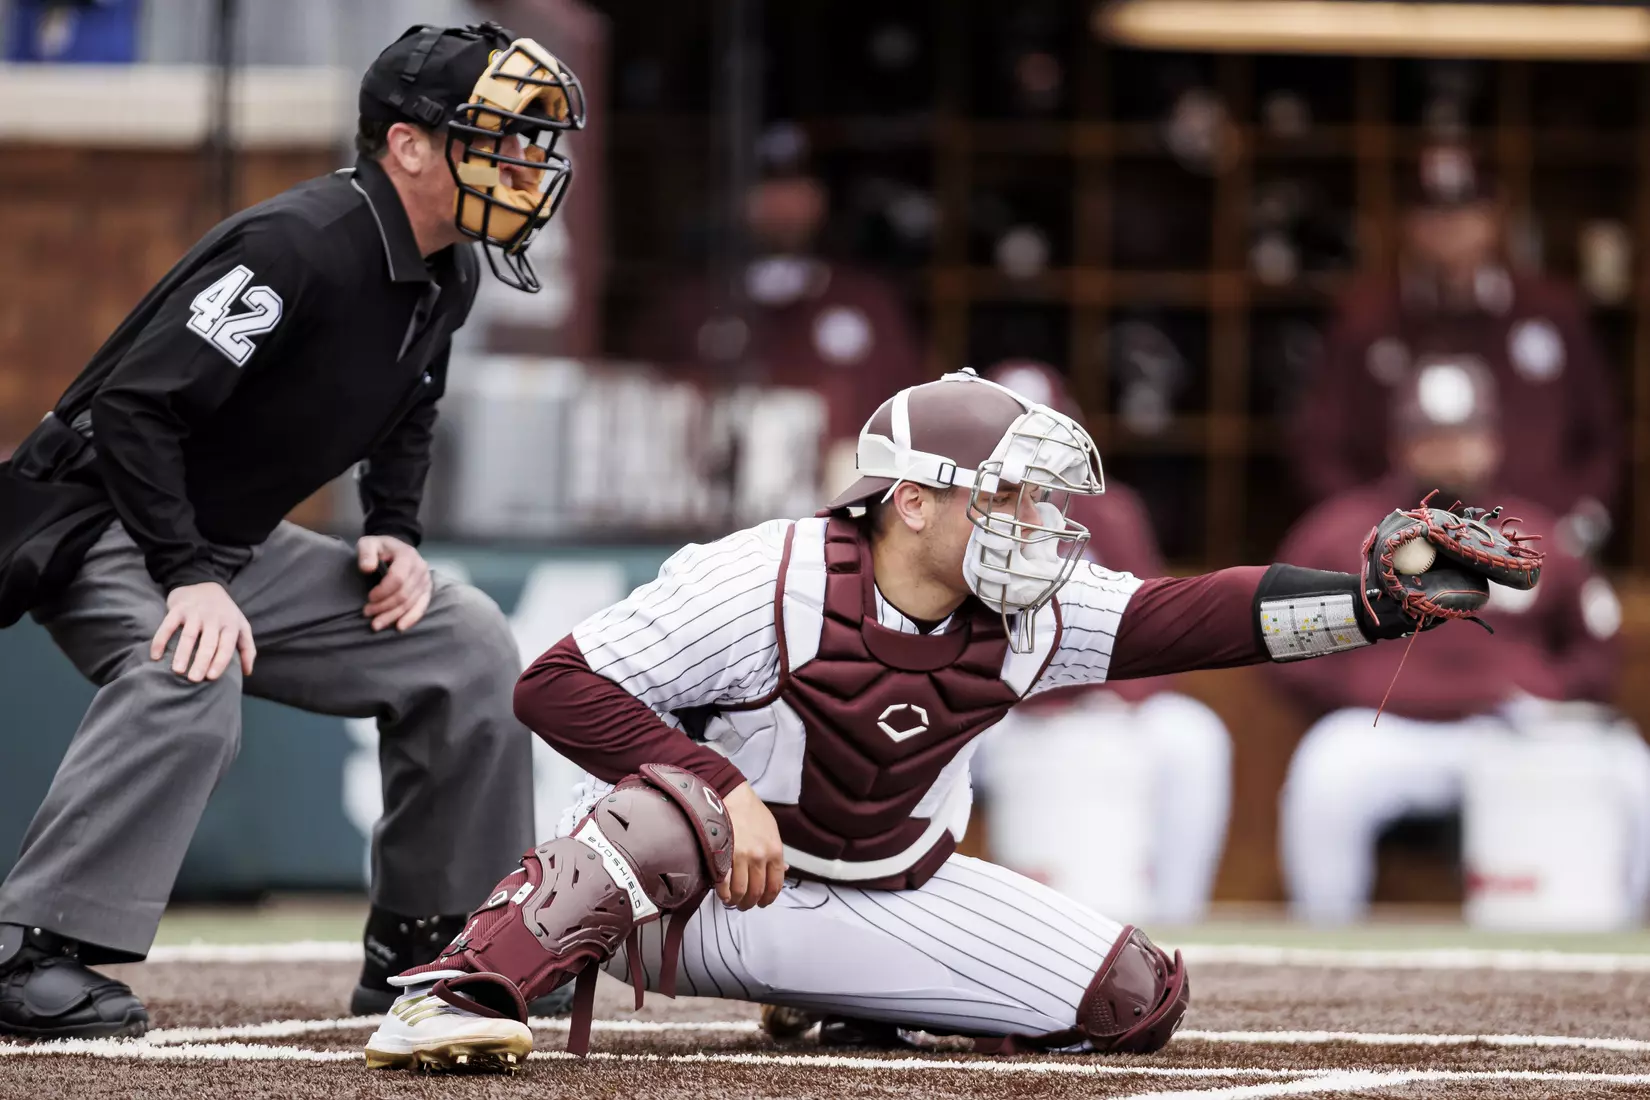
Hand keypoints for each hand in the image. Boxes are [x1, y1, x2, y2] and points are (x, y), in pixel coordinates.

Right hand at [150, 582, 255, 682]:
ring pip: (189, 635)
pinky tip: (155, 655)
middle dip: (201, 661)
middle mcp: (214, 618)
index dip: (220, 661)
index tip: (211, 677)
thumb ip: (247, 648)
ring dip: (182, 653)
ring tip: (177, 670)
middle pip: (208, 643)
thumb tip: (247, 673)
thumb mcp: (241, 626)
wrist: (203, 584)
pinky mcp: (178, 609)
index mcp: (231, 625)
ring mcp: (196, 613)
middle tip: (194, 679)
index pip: (227, 645)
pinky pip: (168, 625)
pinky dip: (160, 640)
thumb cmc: (224, 613)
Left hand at [358, 536, 432, 632]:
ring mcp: (426, 580)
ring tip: (376, 624)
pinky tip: (400, 627)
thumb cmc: (380, 548)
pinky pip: (421, 607)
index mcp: (407, 555)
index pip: (398, 578)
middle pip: (404, 594)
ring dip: (393, 616)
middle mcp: (420, 568)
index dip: (383, 591)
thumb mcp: (369, 543)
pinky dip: (411, 618)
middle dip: (385, 606)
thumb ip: (366, 553)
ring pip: (411, 603)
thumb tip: (367, 568)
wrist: (396, 549)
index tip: (369, 598)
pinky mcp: (427, 590)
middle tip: (367, 613)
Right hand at [717, 782, 785, 910]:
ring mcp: (741, 857)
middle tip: (745, 904)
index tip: (763, 903)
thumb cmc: (752, 812)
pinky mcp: (723, 855)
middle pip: (757, 891)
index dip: (769, 898)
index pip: (775, 885)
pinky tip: (723, 894)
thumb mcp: (772, 830)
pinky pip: (724, 884)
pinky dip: (724, 894)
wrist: (731, 795)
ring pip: (741, 891)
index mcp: (775, 851)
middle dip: (751, 902)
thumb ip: (776, 853)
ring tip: (733, 901)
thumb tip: (784, 871)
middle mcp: (760, 857)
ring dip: (737, 900)